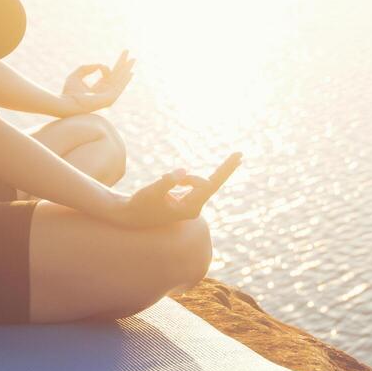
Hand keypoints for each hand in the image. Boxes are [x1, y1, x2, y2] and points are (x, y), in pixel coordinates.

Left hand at [61, 49, 133, 113]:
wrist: (66, 103)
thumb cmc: (68, 92)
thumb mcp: (77, 74)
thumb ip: (88, 68)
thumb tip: (100, 64)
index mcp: (98, 88)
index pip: (110, 75)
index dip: (114, 65)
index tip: (106, 61)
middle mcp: (105, 92)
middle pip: (117, 77)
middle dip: (124, 66)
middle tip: (132, 57)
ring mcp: (108, 96)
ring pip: (120, 80)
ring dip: (127, 70)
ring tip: (133, 60)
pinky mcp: (109, 99)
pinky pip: (119, 87)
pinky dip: (125, 80)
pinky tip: (130, 72)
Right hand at [110, 152, 242, 229]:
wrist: (130, 216)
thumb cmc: (140, 204)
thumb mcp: (151, 192)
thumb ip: (167, 182)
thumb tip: (182, 171)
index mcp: (190, 208)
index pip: (211, 185)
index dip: (224, 170)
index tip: (238, 157)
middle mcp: (194, 208)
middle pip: (213, 184)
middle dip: (225, 169)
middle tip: (241, 154)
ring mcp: (191, 204)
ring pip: (197, 182)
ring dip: (186, 177)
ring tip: (165, 178)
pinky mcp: (186, 200)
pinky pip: (193, 184)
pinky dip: (186, 179)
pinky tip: (169, 179)